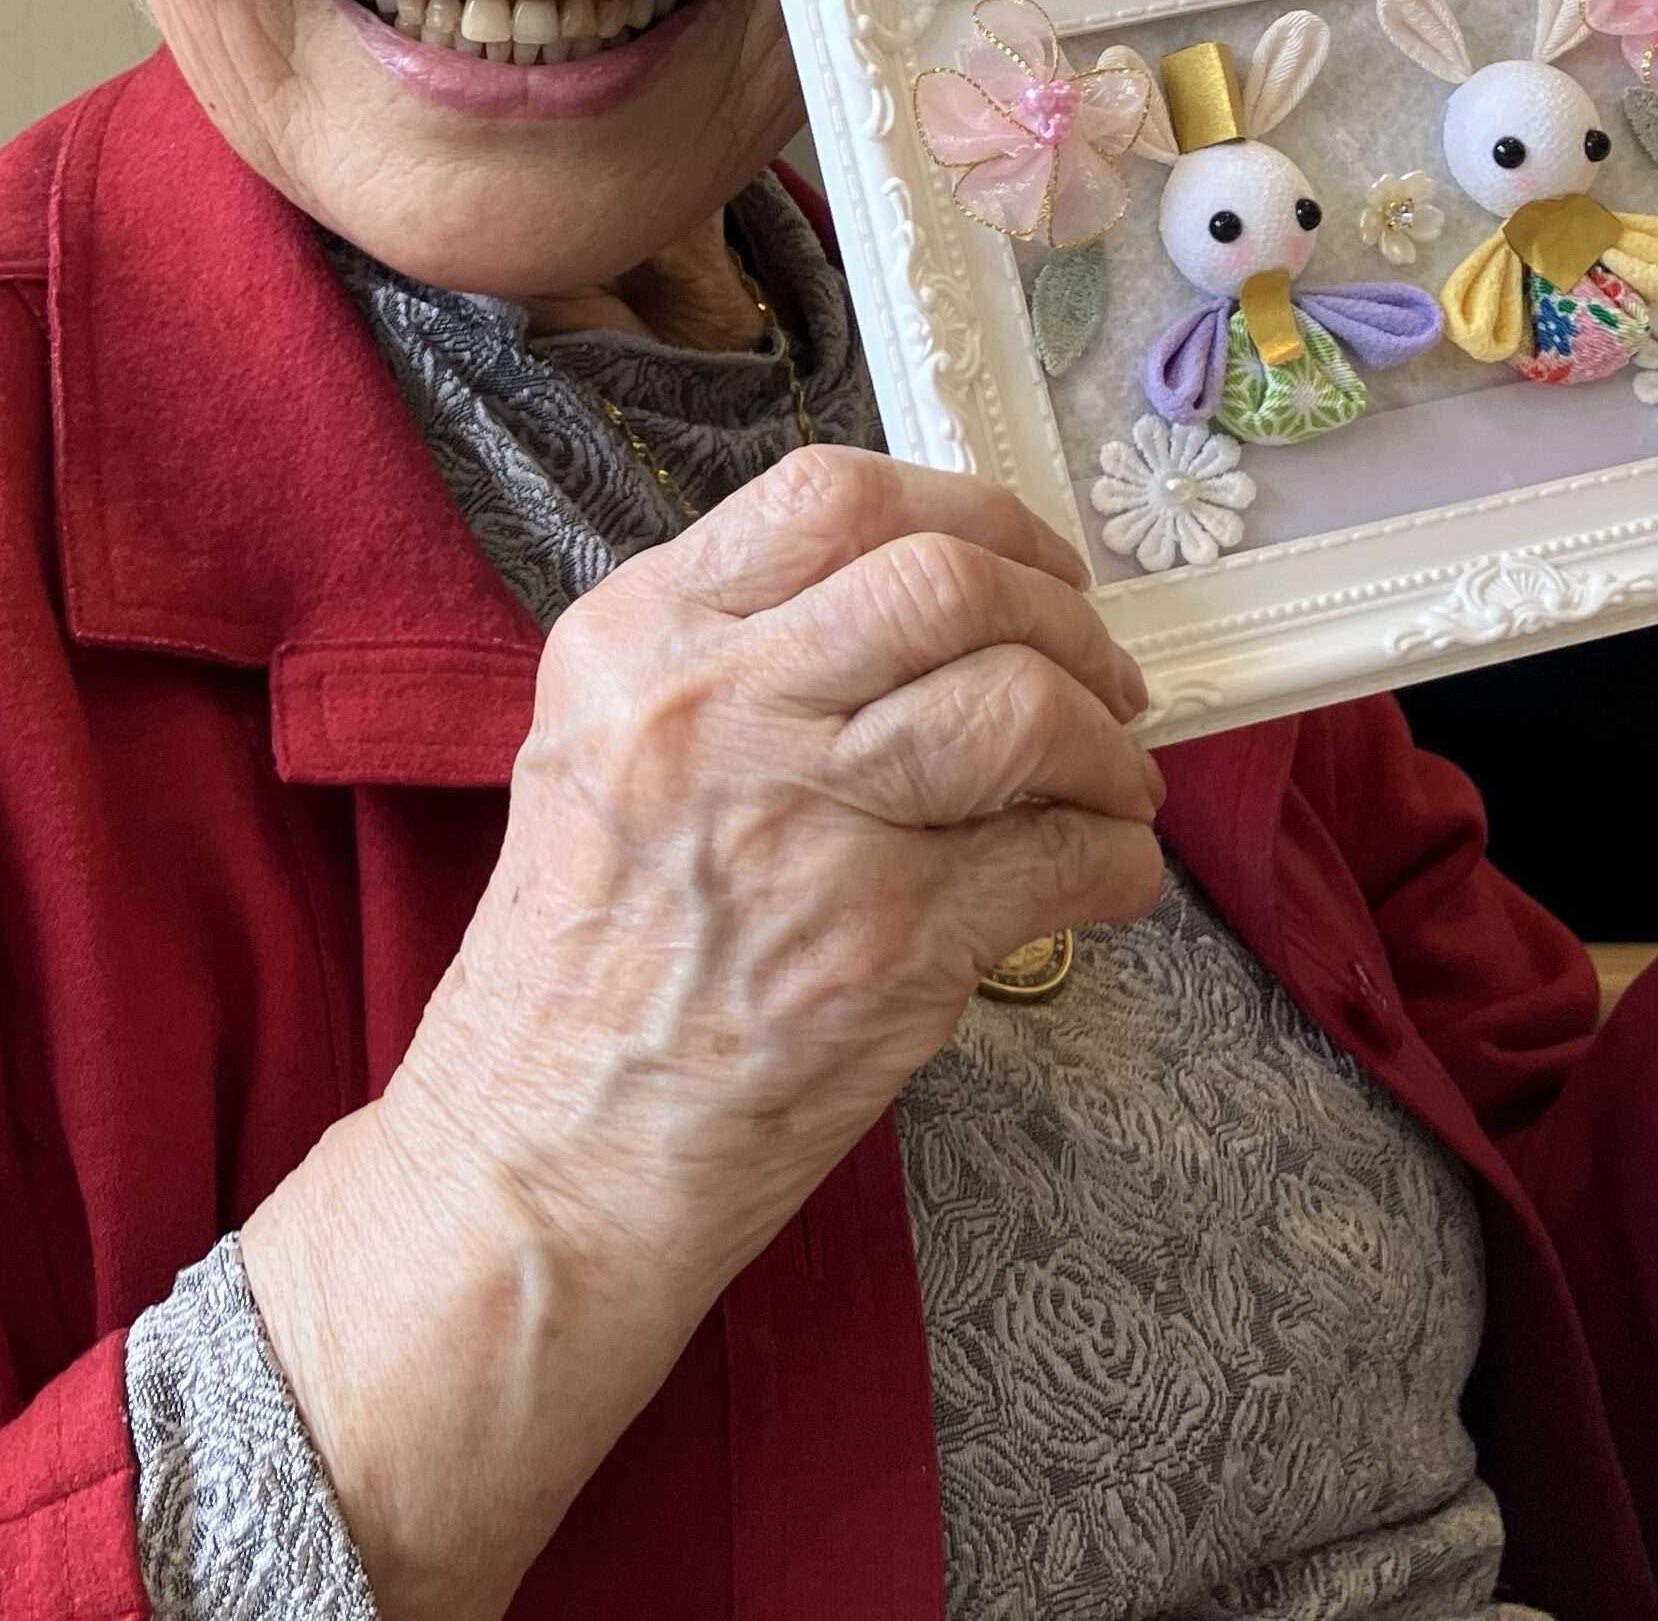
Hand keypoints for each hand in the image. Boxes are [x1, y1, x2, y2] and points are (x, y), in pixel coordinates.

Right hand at [242, 449, 1163, 1617]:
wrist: (539, 1161)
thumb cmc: (576, 967)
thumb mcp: (597, 750)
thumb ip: (728, 655)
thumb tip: (920, 599)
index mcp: (637, 644)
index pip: (833, 496)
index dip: (972, 511)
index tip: (1028, 560)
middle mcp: (713, 714)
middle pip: (948, 582)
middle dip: (1064, 618)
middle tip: (1100, 677)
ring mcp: (803, 830)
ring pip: (1024, 706)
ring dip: (1107, 741)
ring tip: (1113, 781)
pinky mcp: (883, 950)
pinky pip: (1062, 858)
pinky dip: (1118, 859)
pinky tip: (1104, 874)